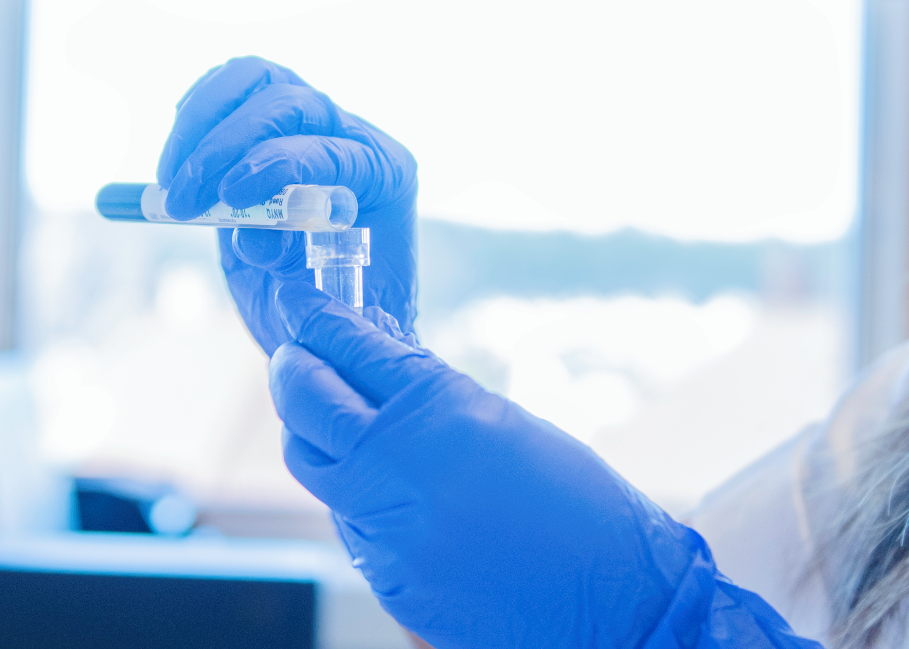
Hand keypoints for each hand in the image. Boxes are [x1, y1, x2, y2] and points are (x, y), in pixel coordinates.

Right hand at [157, 57, 416, 350]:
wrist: (319, 314)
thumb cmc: (336, 318)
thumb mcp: (331, 317)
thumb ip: (304, 279)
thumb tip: (256, 237)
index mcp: (386, 176)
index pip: (334, 149)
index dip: (279, 165)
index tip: (230, 198)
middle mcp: (351, 137)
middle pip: (290, 103)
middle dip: (227, 146)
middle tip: (183, 198)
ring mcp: (306, 122)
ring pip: (257, 78)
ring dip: (201, 122)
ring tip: (170, 182)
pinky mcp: (263, 123)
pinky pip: (232, 85)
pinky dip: (197, 106)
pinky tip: (175, 152)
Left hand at [268, 285, 817, 648]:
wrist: (617, 604)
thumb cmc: (584, 509)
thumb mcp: (506, 426)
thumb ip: (432, 399)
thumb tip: (377, 368)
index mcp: (442, 415)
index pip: (353, 349)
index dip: (317, 320)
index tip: (298, 303)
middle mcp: (403, 470)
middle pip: (306, 405)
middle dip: (291, 370)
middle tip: (292, 353)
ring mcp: (389, 532)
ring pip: (315, 469)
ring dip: (313, 435)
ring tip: (326, 416)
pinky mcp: (388, 580)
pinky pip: (350, 524)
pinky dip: (356, 496)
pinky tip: (384, 486)